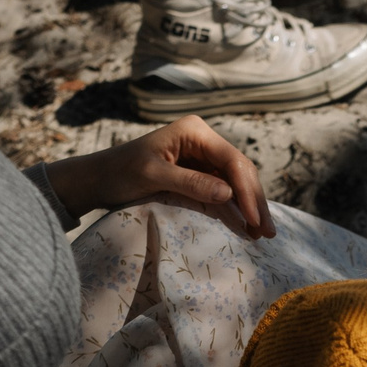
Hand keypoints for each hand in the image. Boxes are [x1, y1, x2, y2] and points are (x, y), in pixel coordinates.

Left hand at [40, 117, 273, 235]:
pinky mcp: (199, 174)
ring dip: (250, 207)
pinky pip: (225, 190)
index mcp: (194, 131)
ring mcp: (202, 157)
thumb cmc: (119, 173)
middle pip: (240, 171)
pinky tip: (248, 226)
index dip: (246, 190)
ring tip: (263, 235)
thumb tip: (228, 194)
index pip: (231, 160)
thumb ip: (190, 183)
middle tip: (268, 232)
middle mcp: (203, 140)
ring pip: (237, 182)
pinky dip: (237, 208)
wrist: (98, 179)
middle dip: (255, 201)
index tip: (254, 220)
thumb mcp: (153, 177)